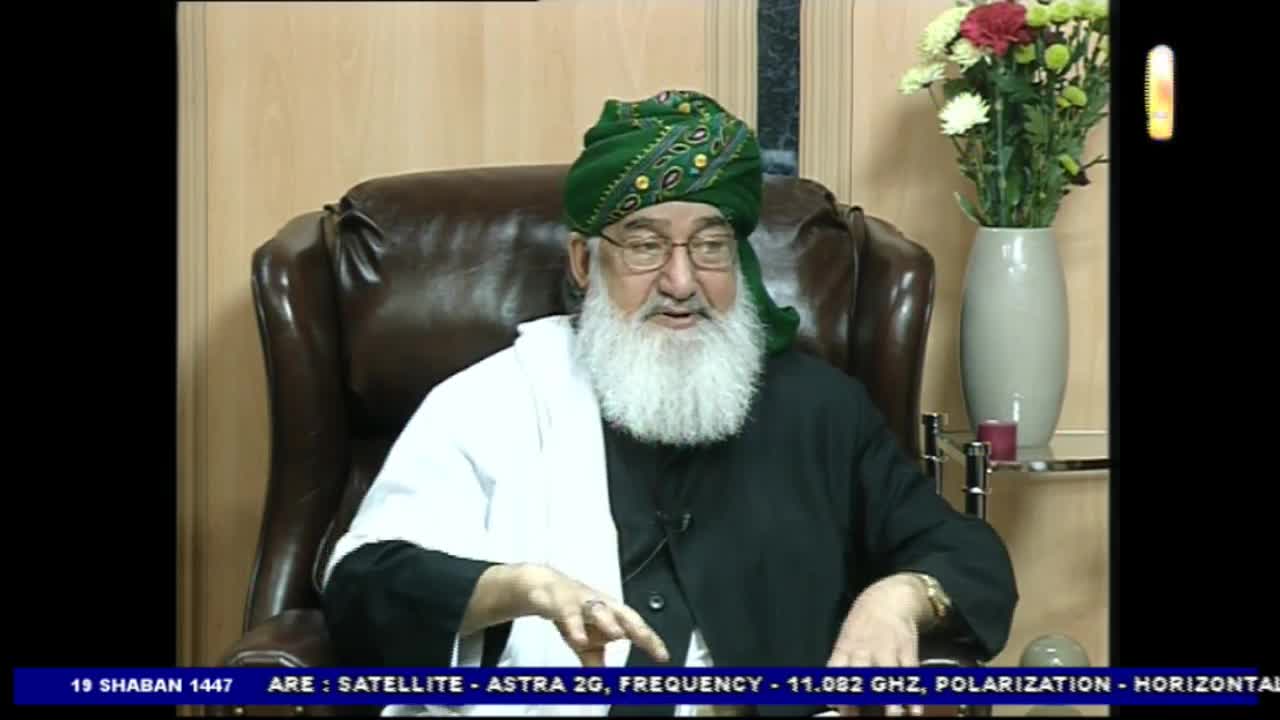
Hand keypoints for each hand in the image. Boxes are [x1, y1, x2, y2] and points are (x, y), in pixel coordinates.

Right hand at [514, 564, 669, 666]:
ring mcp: (582, 601)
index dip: (651, 641)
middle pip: (623, 614)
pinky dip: (573, 624)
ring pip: (597, 608)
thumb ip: (597, 663)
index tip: (663, 656)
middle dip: (636, 627)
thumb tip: (608, 685)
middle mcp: (601, 606)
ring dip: (608, 620)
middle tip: (647, 640)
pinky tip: (578, 637)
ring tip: (616, 634)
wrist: (545, 588)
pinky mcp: (560, 601)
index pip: (636, 627)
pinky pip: (568, 612)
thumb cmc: (573, 613)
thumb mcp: (586, 642)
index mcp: (612, 614)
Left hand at [826, 574, 930, 716]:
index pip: (837, 672)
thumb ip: (842, 666)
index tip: (840, 710)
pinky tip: (914, 711)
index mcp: (846, 647)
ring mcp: (887, 650)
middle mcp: (864, 650)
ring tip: (893, 718)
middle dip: (859, 698)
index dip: (837, 691)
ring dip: (890, 702)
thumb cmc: (862, 624)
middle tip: (860, 718)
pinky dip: (912, 695)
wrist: (888, 598)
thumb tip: (835, 698)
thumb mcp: (845, 640)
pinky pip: (910, 675)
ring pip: (887, 678)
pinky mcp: (907, 650)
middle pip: (859, 675)